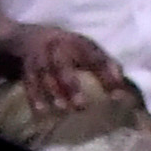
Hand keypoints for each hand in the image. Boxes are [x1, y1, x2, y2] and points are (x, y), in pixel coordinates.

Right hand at [16, 22, 131, 117]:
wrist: (26, 39)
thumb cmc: (65, 49)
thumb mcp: (85, 49)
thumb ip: (105, 65)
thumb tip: (123, 90)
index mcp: (76, 41)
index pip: (93, 56)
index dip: (105, 73)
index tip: (116, 94)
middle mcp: (56, 46)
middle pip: (63, 64)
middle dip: (71, 84)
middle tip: (82, 105)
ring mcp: (39, 56)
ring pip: (45, 74)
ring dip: (54, 92)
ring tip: (63, 109)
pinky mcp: (26, 68)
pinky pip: (29, 82)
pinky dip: (34, 97)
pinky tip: (41, 111)